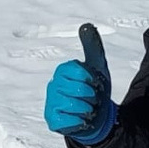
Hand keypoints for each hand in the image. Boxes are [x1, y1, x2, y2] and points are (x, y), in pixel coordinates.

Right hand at [44, 23, 116, 144]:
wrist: (97, 117)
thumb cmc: (95, 89)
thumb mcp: (97, 65)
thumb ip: (92, 46)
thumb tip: (86, 25)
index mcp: (63, 71)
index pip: (79, 71)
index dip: (92, 79)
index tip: (95, 82)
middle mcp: (53, 85)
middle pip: (79, 89)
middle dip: (92, 96)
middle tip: (92, 98)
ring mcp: (51, 103)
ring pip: (75, 106)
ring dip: (88, 109)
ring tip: (87, 109)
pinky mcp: (52, 121)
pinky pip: (69, 121)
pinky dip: (80, 122)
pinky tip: (81, 120)